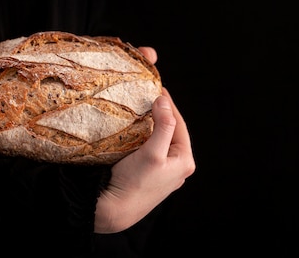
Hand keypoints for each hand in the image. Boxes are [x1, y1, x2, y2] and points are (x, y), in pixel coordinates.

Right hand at [94, 47, 195, 232]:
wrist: (113, 211)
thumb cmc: (134, 183)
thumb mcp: (152, 152)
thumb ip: (163, 126)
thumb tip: (164, 101)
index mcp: (185, 161)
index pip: (179, 123)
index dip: (168, 103)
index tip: (158, 86)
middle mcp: (178, 167)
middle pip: (171, 131)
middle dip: (161, 113)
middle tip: (149, 94)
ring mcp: (165, 172)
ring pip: (161, 140)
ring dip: (153, 125)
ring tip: (142, 108)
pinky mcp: (151, 176)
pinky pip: (152, 149)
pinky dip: (145, 137)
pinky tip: (136, 129)